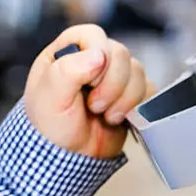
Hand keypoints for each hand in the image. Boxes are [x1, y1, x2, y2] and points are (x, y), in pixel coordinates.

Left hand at [22, 25, 150, 158]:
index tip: (89, 82)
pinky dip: (137, 105)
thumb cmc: (48, 128)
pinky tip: (118, 118)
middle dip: (111, 84)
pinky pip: (148, 89)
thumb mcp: (49, 98)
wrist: (66, 160)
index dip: (97, 56)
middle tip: (94, 106)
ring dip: (124, 98)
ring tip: (104, 115)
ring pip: (137, 71)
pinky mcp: (129, 96)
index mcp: (66, 53)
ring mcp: (112, 78)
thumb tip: (99, 54)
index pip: (93, 35)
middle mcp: (91, 61)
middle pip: (120, 53)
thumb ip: (68, 70)